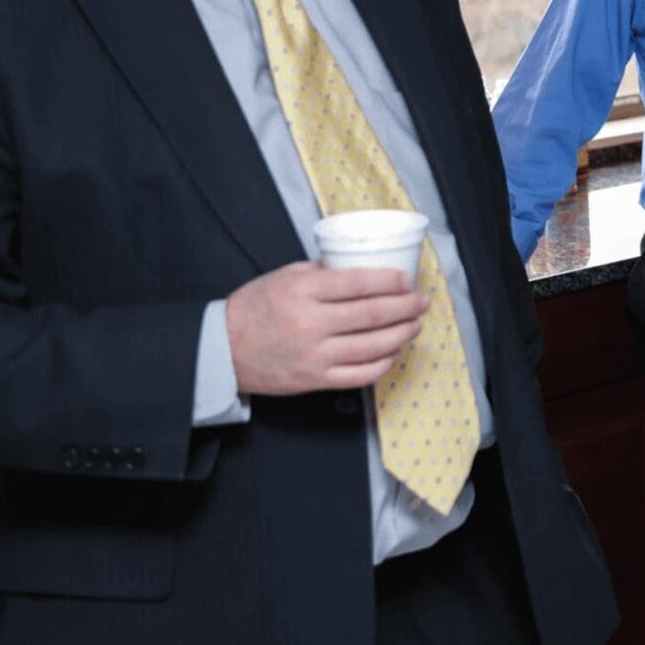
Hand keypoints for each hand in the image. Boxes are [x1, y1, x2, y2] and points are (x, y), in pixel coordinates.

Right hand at [226, 261, 424, 394]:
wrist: (223, 349)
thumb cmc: (255, 308)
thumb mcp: (286, 276)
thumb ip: (323, 271)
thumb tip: (361, 264)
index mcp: (303, 292)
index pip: (358, 283)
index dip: (390, 281)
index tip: (407, 279)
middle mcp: (311, 324)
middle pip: (372, 314)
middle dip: (405, 307)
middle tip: (422, 301)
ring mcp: (315, 355)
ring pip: (372, 346)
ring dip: (401, 334)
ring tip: (415, 324)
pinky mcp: (315, 380)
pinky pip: (360, 375)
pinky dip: (383, 363)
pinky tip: (394, 352)